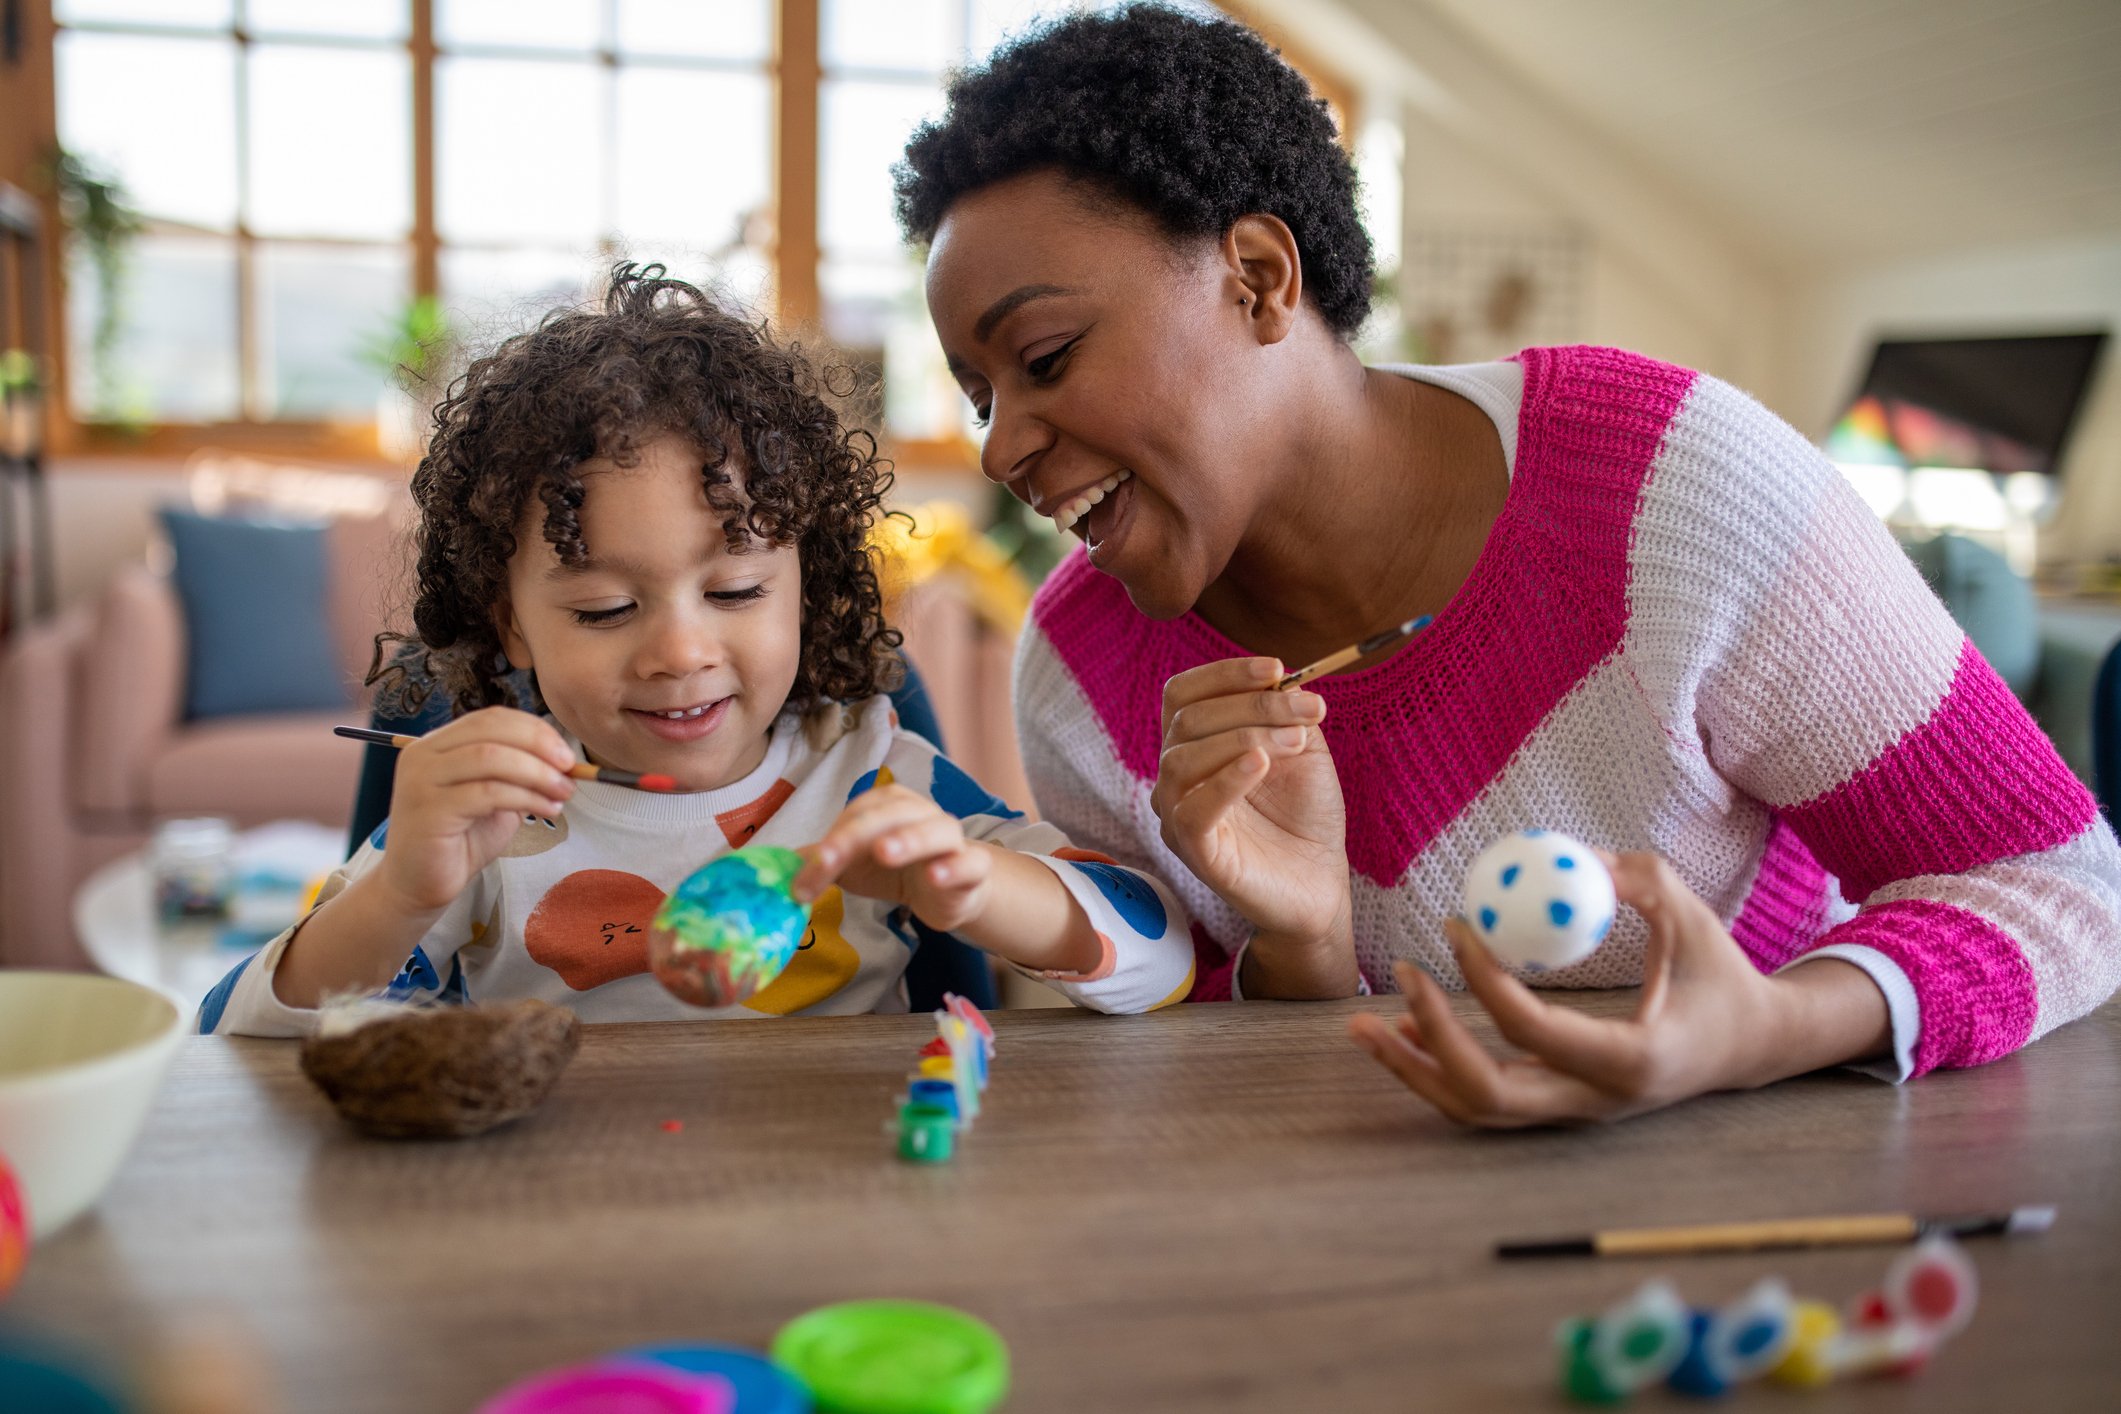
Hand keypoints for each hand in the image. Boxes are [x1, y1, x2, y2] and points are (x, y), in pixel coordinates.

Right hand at [375, 707, 575, 916]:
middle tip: (570, 769)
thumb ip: (517, 773)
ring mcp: (421, 780)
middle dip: (539, 747)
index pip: (491, 718)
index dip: (534, 730)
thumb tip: (563, 760)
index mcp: (437, 744)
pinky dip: (526, 797)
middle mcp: (423, 755)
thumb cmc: (459, 841)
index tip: (565, 754)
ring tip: (562, 794)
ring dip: (537, 773)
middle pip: (491, 731)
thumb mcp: (495, 797)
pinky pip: (487, 793)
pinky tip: (546, 810)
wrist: (419, 885)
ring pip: (491, 758)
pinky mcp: (428, 810)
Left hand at [794, 784, 992, 931]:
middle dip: (856, 836)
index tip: (804, 881)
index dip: (830, 842)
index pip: (856, 815)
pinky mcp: (973, 868)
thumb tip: (780, 865)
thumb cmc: (896, 869)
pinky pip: (968, 862)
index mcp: (889, 805)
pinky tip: (936, 876)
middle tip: (829, 858)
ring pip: (935, 831)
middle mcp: (921, 813)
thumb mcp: (852, 867)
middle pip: (890, 815)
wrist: (946, 892)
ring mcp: (951, 839)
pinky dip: (954, 867)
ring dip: (910, 839)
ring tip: (885, 852)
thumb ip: (821, 862)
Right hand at [1150, 657, 1349, 944]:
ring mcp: (1178, 816)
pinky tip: (1261, 765)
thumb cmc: (1304, 816)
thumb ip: (1285, 712)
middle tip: (1310, 709)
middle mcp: (1176, 778)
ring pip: (1183, 759)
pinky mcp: (1194, 852)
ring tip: (1297, 740)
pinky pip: (1190, 811)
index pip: (1182, 694)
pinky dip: (1225, 780)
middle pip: (1188, 720)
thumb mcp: (1301, 749)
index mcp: (1194, 746)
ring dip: (1246, 736)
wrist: (1321, 882)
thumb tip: (1278, 677)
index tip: (1276, 668)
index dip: (1223, 674)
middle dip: (1252, 705)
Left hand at [1346, 852, 1890, 1125]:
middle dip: (1433, 1036)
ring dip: (1413, 1068)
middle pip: (1488, 1093)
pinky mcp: (1557, 1108)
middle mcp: (1594, 1102)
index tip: (1455, 926)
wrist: (1749, 1045)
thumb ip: (1636, 880)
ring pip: (1475, 1110)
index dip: (1482, 979)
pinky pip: (1483, 1099)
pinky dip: (1435, 1069)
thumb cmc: (1720, 973)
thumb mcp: (1691, 916)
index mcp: (1631, 1061)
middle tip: (1401, 974)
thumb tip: (1563, 851)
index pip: (1533, 1030)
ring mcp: (1573, 1114)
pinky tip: (1401, 1031)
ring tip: (1363, 1022)